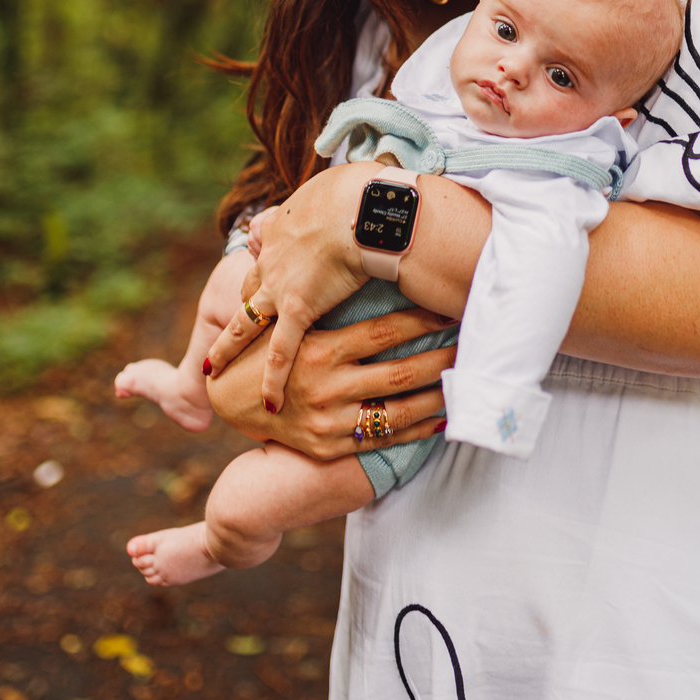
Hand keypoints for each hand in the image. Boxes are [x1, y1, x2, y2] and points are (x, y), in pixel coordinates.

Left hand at [205, 163, 376, 412]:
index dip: (266, 262)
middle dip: (242, 306)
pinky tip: (268, 404)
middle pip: (250, 286)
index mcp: (284, 225)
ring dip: (230, 348)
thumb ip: (346, 188)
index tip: (262, 267)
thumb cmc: (363, 188)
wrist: (362, 205)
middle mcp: (273, 256)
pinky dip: (272, 380)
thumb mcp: (344, 180)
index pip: (267, 247)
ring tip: (213, 371)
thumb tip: (369, 179)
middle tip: (232, 327)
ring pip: (247, 322)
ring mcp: (280, 285)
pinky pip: (279, 352)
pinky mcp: (297, 309)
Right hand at [206, 305, 454, 458]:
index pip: (384, 332)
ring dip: (438, 394)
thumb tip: (352, 253)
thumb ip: (315, 290)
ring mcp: (330, 420)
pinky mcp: (330, 446)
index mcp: (320, 348)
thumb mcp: (284, 315)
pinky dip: (416, 430)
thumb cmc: (264, 346)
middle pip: (400, 371)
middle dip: (441, 357)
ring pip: (398, 409)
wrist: (227, 402)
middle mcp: (327, 386)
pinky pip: (383, 439)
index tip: (450, 308)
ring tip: (467, 379)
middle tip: (472, 342)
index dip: (422, 320)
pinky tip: (441, 418)